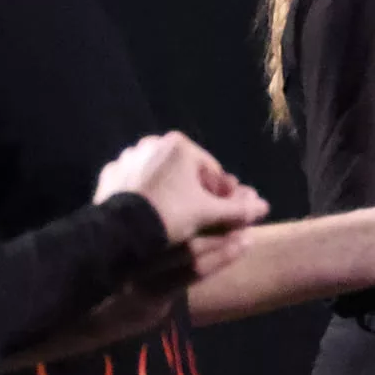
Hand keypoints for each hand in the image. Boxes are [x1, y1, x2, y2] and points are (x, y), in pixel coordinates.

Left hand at [93, 133, 269, 243]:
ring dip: (169, 192)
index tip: (222, 215)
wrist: (120, 231)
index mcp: (179, 145)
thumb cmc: (171, 215)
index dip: (220, 194)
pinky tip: (147, 215)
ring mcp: (128, 157)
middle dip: (194, 193)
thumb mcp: (209, 213)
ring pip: (159, 177)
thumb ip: (238, 209)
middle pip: (185, 172)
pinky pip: (135, 183)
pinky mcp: (110, 173)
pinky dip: (144, 195)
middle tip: (199, 219)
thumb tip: (265, 207)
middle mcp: (152, 143)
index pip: (211, 170)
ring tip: (173, 220)